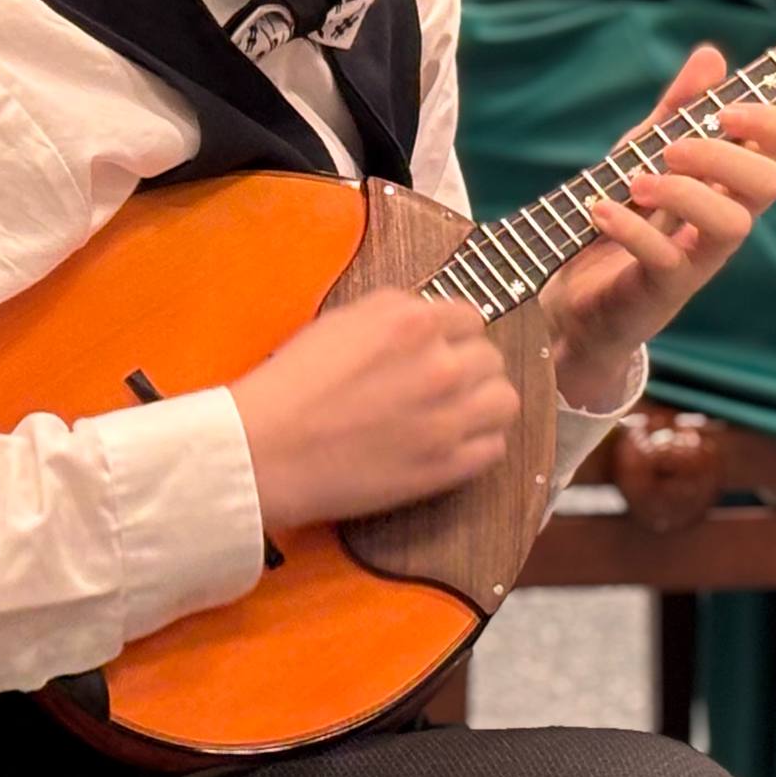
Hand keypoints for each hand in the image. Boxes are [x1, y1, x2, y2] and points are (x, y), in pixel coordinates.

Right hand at [228, 290, 519, 531]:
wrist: (270, 448)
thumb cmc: (295, 382)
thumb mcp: (342, 319)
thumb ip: (395, 310)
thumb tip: (426, 316)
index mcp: (415, 323)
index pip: (471, 318)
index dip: (452, 334)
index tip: (438, 348)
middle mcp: (442, 366)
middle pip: (491, 357)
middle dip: (468, 366)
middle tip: (440, 382)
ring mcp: (449, 420)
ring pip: (505, 400)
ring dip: (484, 402)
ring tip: (456, 411)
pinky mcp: (447, 467)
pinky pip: (495, 447)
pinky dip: (479, 443)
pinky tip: (451, 442)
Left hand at [539, 45, 775, 406]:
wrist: (576, 297)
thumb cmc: (623, 217)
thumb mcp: (643, 151)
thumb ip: (678, 108)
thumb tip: (712, 55)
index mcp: (730, 182)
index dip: (774, 124)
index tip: (728, 108)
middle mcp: (725, 219)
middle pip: (770, 184)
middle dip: (726, 154)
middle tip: (674, 147)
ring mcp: (698, 258)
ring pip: (733, 225)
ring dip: (686, 191)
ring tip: (639, 180)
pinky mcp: (663, 289)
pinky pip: (666, 258)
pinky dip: (632, 227)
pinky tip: (601, 209)